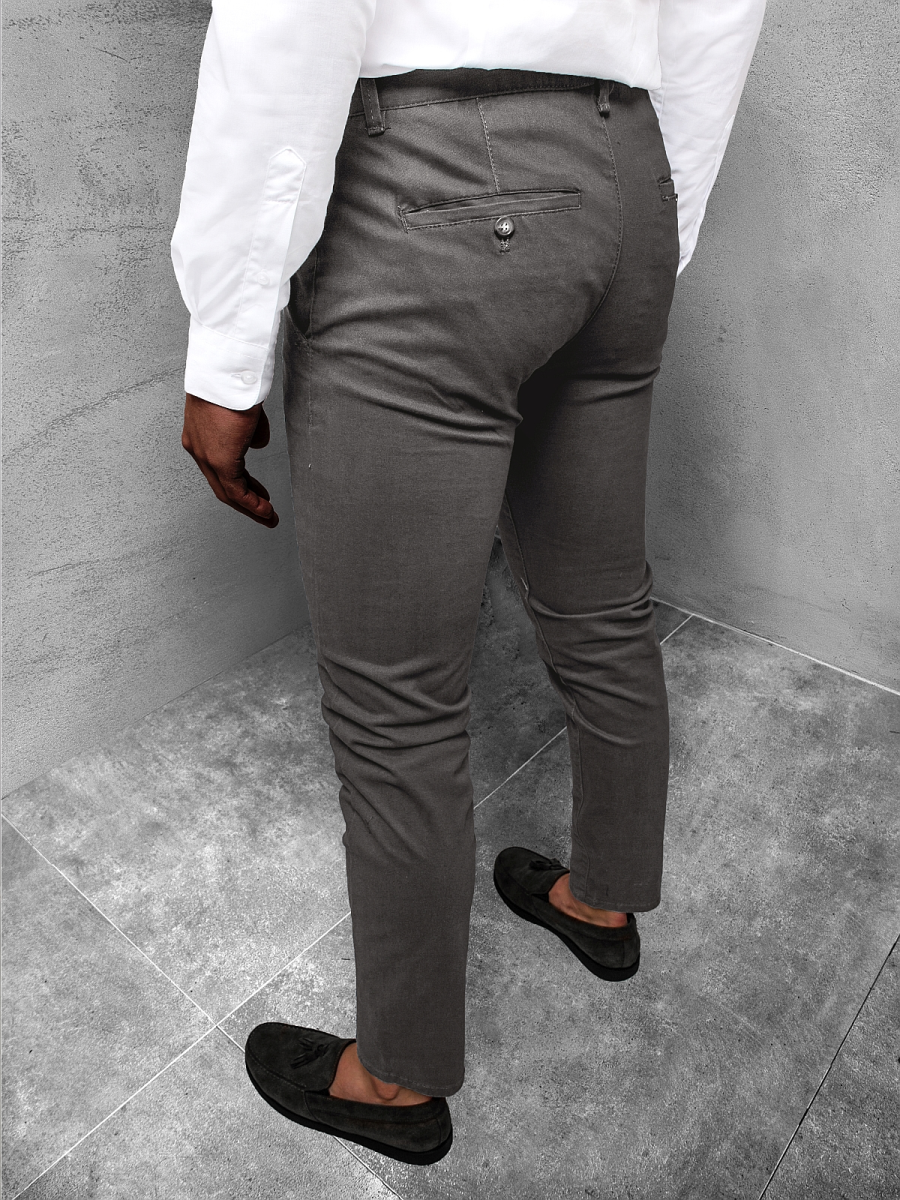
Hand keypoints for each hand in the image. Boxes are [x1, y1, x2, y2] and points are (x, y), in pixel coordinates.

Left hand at [181, 393, 278, 526]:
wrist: (225, 371)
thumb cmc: (232, 380)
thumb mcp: (242, 408)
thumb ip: (248, 430)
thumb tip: (256, 444)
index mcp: (200, 435)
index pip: (219, 468)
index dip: (240, 483)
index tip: (255, 492)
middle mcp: (198, 448)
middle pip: (221, 485)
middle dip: (245, 502)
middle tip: (262, 512)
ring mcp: (206, 455)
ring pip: (228, 492)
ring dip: (251, 507)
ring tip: (268, 517)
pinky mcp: (219, 459)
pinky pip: (236, 490)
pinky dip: (252, 503)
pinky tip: (265, 509)